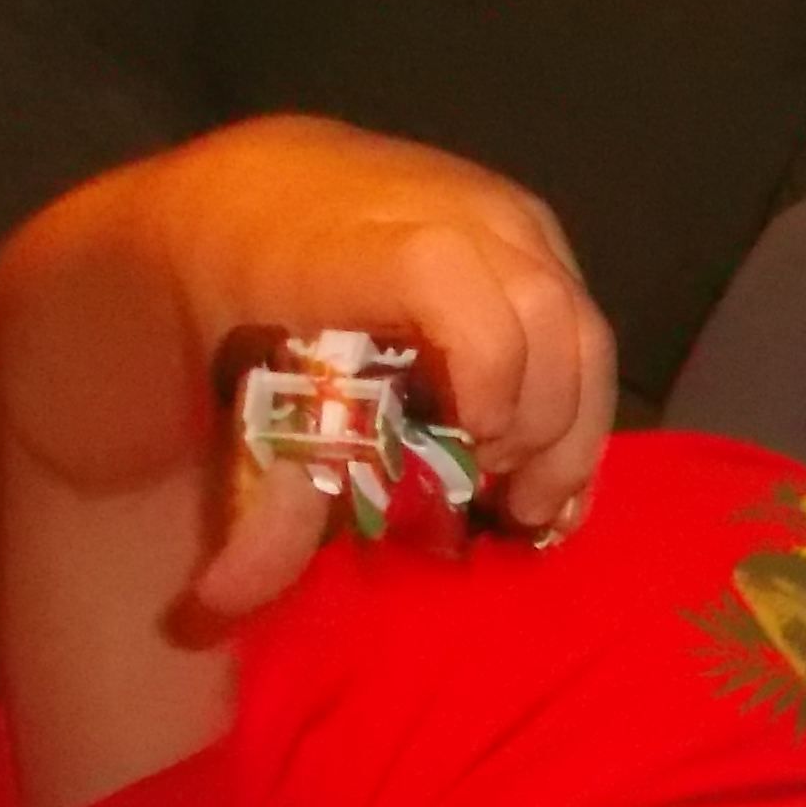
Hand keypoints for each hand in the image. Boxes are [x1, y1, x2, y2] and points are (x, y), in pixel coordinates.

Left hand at [107, 116, 617, 617]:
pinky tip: (551, 468)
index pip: (457, 289)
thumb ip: (258, 498)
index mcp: (366, 242)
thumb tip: (220, 610)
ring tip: (529, 500)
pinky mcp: (536, 231)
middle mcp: (453, 211)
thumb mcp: (241, 393)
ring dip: (573, 426)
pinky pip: (585, 317)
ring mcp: (505, 216)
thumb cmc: (241, 301)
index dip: (487, 376)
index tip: (466, 453)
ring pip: (583, 324)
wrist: (256, 196)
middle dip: (540, 428)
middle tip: (498, 504)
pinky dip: (580, 401)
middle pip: (547, 317)